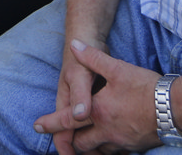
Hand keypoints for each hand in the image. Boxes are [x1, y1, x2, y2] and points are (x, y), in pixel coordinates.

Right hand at [34, 36, 99, 153]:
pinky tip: (118, 139)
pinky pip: (97, 121)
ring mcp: (84, 103)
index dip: (67, 148)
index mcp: (66, 102)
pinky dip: (104, 132)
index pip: (62, 132)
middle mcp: (73, 106)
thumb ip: (80, 95)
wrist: (87, 37)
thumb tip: (79, 116)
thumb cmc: (81, 57)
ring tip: (107, 154)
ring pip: (86, 130)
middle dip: (82, 150)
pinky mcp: (96, 100)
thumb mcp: (80, 74)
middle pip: (74, 135)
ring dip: (94, 143)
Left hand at [38, 39, 162, 152]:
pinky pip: (116, 153)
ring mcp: (121, 141)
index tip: (37, 125)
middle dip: (71, 141)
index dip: (51, 124)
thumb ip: (93, 57)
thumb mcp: (117, 68)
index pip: (67, 120)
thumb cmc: (146, 88)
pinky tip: (110, 143)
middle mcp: (105, 130)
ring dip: (89, 148)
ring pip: (98, 151)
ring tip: (85, 143)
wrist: (176, 108)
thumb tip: (75, 45)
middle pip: (80, 143)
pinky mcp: (135, 147)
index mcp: (97, 111)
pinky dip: (108, 150)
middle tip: (65, 140)